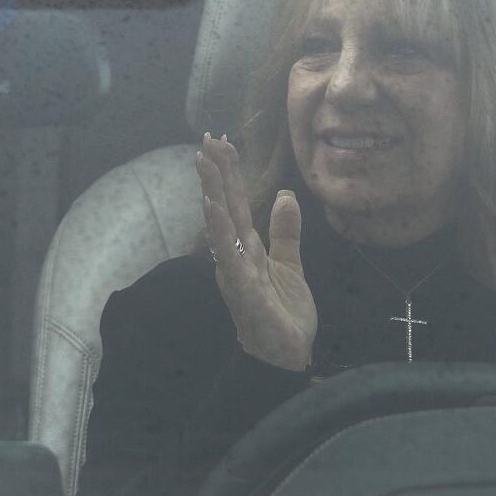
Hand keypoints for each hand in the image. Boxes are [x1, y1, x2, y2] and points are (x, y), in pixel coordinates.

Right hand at [195, 134, 316, 371]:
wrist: (289, 356)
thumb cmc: (284, 314)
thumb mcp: (290, 265)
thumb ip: (285, 232)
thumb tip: (285, 195)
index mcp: (248, 247)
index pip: (236, 203)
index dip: (229, 173)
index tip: (221, 142)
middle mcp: (236, 254)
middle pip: (225, 207)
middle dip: (216, 173)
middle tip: (207, 138)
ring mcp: (236, 271)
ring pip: (221, 226)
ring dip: (212, 193)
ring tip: (205, 164)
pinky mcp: (243, 289)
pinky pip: (229, 256)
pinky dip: (220, 231)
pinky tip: (213, 208)